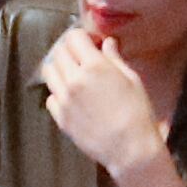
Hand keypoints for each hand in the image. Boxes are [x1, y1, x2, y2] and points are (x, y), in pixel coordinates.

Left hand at [34, 23, 182, 186]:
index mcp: (94, 66)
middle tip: (81, 57)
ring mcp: (63, 99)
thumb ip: (114, 59)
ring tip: (74, 75)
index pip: (74, 38)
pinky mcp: (59, 117)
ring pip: (49, 71)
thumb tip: (106, 43)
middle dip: (69, 50)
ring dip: (59, 68)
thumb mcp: (132, 80)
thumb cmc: (137, 112)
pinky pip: (50, 96)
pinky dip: (58, 92)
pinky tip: (73, 97)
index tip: (90, 44)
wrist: (130, 148)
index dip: (82, 38)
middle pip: (58, 52)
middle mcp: (73, 79)